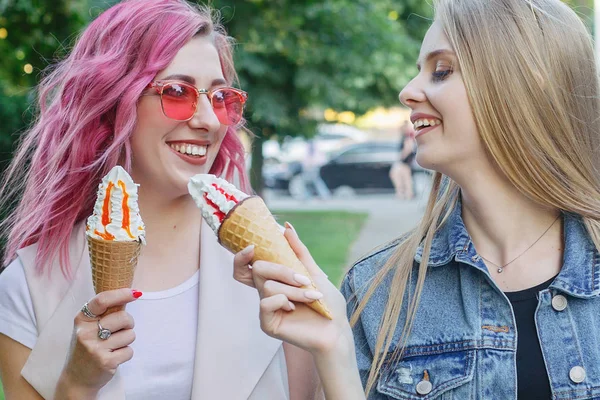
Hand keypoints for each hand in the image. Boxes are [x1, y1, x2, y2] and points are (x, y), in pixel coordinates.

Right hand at [57, 288, 140, 396]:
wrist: (76, 379)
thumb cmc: (88, 347)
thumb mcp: (89, 327)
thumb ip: (105, 313)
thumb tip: (131, 294)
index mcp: (82, 319)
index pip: (102, 300)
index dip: (121, 294)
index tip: (135, 293)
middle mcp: (86, 332)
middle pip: (123, 317)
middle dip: (129, 323)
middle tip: (120, 331)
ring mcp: (95, 348)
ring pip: (130, 334)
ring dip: (127, 340)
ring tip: (113, 346)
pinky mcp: (105, 362)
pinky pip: (129, 351)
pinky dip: (126, 354)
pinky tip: (113, 357)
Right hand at [233, 223, 352, 355]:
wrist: (336, 328)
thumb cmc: (326, 302)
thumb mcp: (313, 272)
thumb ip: (298, 251)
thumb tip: (287, 227)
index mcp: (274, 280)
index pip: (247, 266)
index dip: (241, 256)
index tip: (252, 247)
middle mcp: (266, 292)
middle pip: (257, 269)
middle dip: (282, 270)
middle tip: (304, 279)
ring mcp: (266, 308)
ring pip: (268, 286)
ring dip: (294, 289)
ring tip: (311, 297)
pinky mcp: (267, 323)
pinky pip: (265, 303)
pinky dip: (284, 301)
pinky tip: (295, 309)